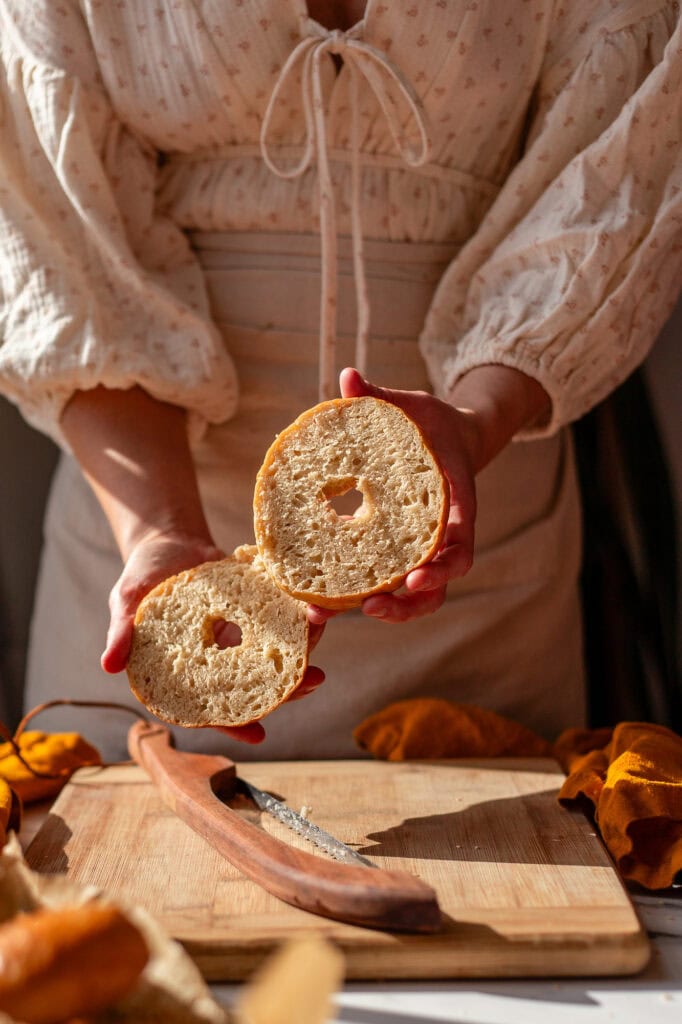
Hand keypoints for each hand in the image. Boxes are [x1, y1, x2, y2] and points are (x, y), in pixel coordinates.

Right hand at [101, 528, 324, 744]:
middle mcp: (220, 657)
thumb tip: (107, 666)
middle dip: (285, 688)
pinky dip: (299, 620)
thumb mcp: (127, 599)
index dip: (234, 723)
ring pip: (274, 654)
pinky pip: (282, 620)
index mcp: (188, 669)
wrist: (170, 538)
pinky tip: (318, 616)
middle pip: (255, 683)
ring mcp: (242, 634)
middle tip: (313, 682)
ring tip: (323, 652)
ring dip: (301, 655)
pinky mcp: (258, 609)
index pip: (211, 706)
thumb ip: (122, 632)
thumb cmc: (143, 574)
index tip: (260, 733)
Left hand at [308, 367, 477, 625]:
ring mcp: (428, 548)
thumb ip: (379, 396)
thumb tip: (346, 376)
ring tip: (351, 613)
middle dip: (410, 604)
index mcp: (455, 502)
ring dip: (393, 611)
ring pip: (422, 596)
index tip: (415, 576)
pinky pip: (395, 583)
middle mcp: (446, 533)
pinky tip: (333, 602)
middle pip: (440, 584)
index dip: (442, 565)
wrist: (447, 437)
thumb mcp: (409, 405)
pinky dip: (372, 596)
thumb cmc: (429, 423)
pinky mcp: (406, 552)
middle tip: (373, 607)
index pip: (460, 543)